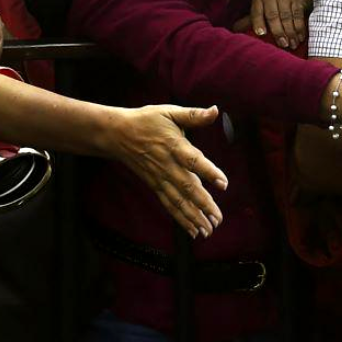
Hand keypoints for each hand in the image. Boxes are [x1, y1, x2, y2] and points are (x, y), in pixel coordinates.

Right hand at [104, 104, 228, 238]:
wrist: (117, 134)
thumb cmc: (147, 121)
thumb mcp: (170, 112)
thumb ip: (194, 115)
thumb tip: (215, 110)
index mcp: (174, 145)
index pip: (193, 160)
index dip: (209, 172)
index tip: (224, 183)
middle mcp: (167, 165)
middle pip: (187, 187)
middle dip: (204, 204)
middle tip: (218, 218)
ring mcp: (160, 178)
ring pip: (178, 200)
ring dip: (194, 216)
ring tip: (208, 230)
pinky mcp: (155, 185)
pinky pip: (169, 204)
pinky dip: (180, 218)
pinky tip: (192, 230)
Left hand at [232, 0, 311, 49]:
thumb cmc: (276, 6)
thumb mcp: (263, 10)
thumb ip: (251, 20)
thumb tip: (235, 30)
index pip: (256, 12)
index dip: (258, 23)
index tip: (261, 34)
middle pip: (273, 16)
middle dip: (278, 32)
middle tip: (283, 45)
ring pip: (286, 17)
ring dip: (290, 33)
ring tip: (292, 44)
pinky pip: (298, 15)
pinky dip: (299, 28)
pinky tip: (300, 37)